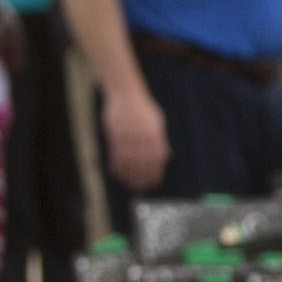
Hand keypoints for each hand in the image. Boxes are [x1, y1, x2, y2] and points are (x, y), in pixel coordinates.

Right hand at [98, 77, 171, 193]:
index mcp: (155, 134)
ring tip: (129, 184)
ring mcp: (129, 137)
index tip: (153, 182)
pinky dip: (117, 166)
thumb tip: (165, 156)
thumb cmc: (142, 108)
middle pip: (143, 163)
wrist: (126, 94)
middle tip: (140, 187)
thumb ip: (161, 140)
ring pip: (129, 162)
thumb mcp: (157, 121)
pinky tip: (117, 174)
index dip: (155, 173)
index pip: (157, 159)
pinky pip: (116, 155)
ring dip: (129, 176)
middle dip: (142, 178)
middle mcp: (143, 137)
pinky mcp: (116, 136)